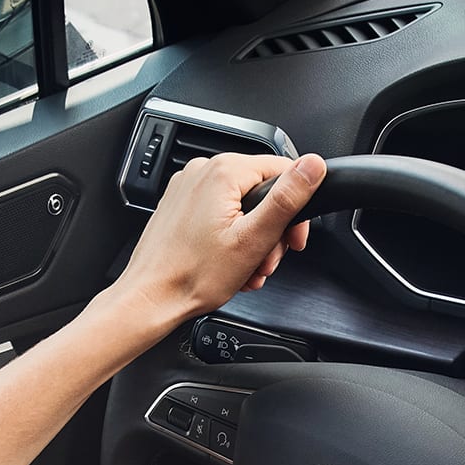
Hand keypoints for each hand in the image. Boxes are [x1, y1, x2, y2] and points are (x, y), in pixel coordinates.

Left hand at [105, 152, 326, 331]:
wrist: (151, 298)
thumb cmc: (193, 276)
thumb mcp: (253, 239)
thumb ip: (287, 199)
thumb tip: (313, 166)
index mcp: (223, 172)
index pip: (282, 171)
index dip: (296, 209)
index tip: (294, 240)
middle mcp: (203, 171)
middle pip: (261, 191)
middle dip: (271, 231)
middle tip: (265, 261)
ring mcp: (188, 188)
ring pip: (241, 205)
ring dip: (252, 239)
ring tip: (245, 268)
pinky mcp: (181, 205)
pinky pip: (219, 212)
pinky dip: (231, 237)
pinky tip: (229, 262)